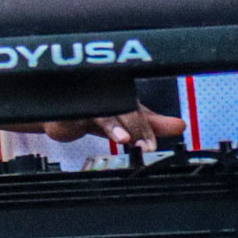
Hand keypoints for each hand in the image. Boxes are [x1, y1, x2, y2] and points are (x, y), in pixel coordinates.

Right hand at [42, 105, 186, 150]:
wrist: (56, 117)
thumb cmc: (93, 114)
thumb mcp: (125, 120)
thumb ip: (151, 124)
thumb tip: (180, 126)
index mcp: (119, 92)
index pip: (136, 107)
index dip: (145, 126)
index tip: (151, 145)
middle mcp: (101, 92)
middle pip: (121, 106)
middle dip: (134, 126)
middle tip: (144, 146)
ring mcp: (80, 99)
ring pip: (98, 110)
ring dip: (111, 124)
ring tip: (124, 139)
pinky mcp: (58, 109)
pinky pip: (68, 115)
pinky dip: (78, 123)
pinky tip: (83, 129)